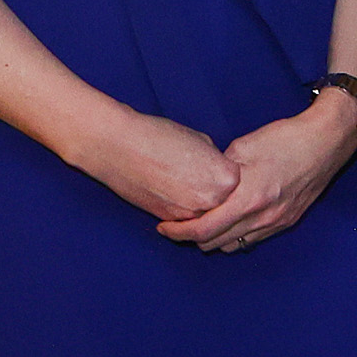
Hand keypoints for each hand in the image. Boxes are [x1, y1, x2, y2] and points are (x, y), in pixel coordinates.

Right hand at [70, 109, 239, 225]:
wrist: (118, 146)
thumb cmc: (158, 136)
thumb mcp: (201, 142)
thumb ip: (216, 162)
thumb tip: (221, 173)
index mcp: (226, 178)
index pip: (239, 182)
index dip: (227, 174)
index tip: (218, 167)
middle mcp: (213, 200)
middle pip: (226, 204)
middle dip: (219, 196)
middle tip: (203, 182)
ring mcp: (190, 214)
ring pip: (205, 216)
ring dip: (201, 207)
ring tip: (186, 186)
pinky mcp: (168, 220)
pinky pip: (184, 220)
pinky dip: (182, 211)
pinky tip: (173, 193)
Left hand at [159, 94, 356, 250]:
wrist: (327, 140)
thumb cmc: (285, 138)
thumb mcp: (242, 148)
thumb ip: (219, 172)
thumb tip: (201, 184)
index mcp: (249, 198)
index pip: (204, 230)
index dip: (178, 232)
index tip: (163, 226)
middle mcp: (263, 217)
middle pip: (216, 243)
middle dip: (192, 237)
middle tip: (178, 224)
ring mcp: (278, 222)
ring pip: (235, 245)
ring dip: (215, 239)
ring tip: (203, 224)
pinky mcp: (289, 220)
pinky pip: (254, 239)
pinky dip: (236, 236)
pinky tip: (230, 221)